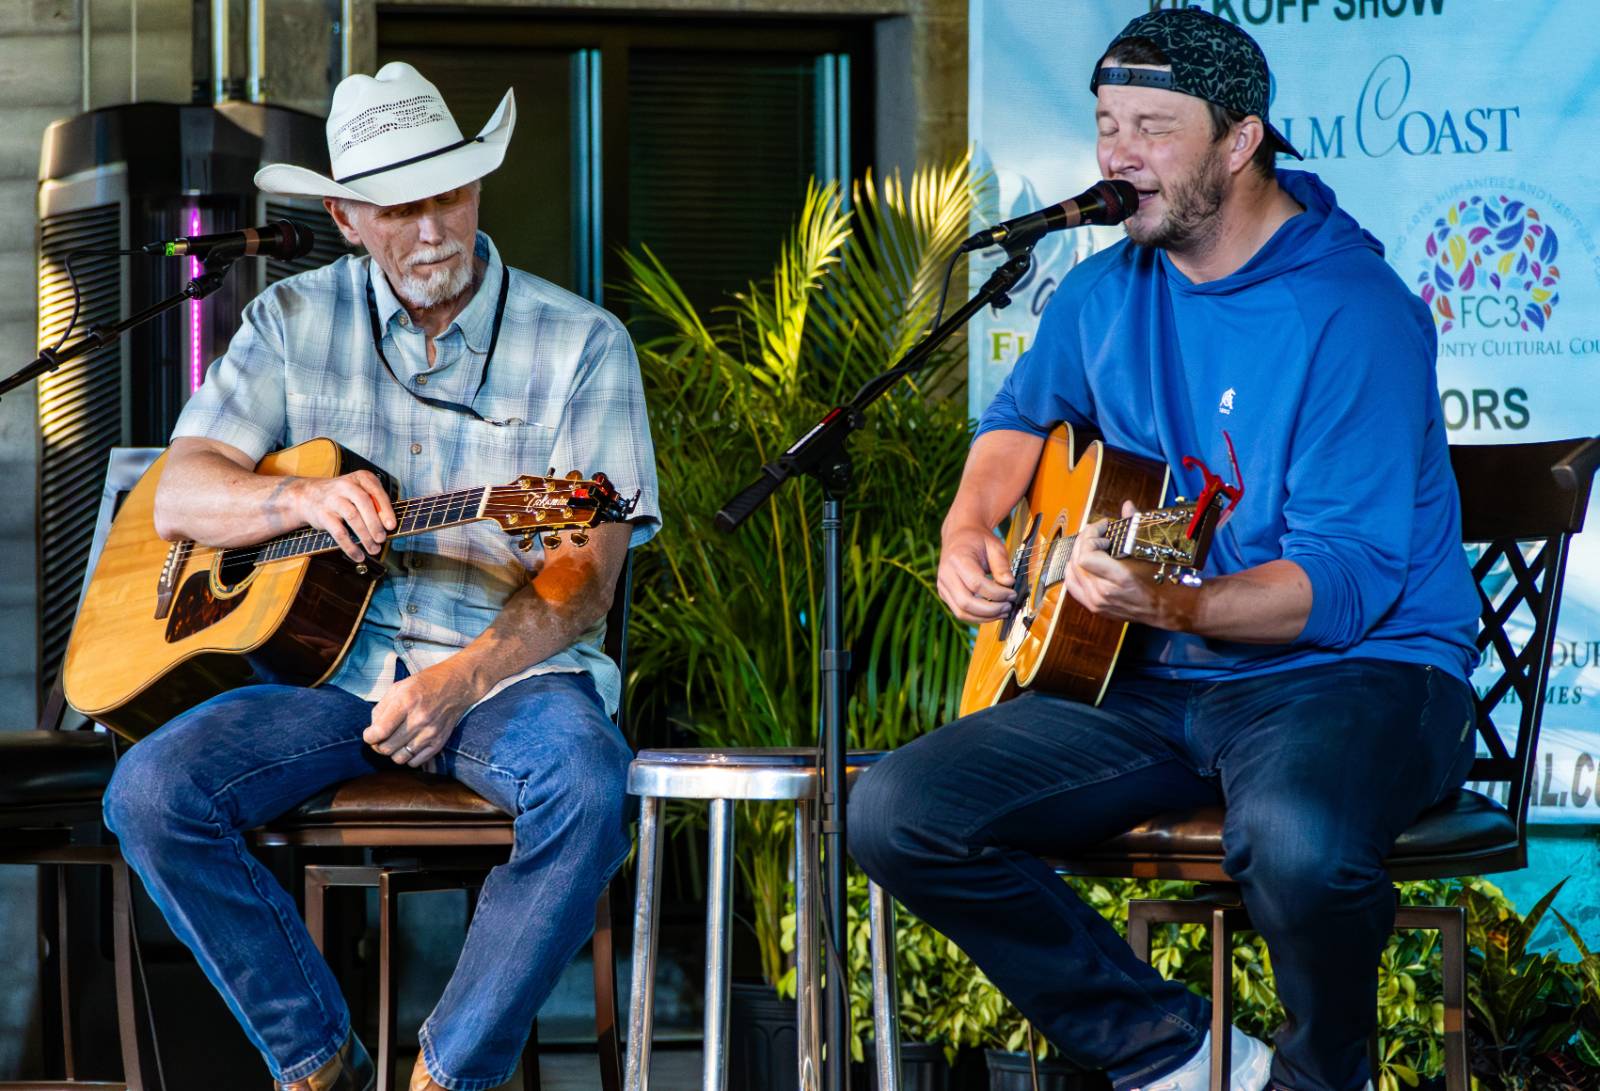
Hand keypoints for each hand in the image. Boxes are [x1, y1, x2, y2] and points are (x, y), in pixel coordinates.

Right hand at [290, 471, 396, 561]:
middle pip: (364, 503)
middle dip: (375, 524)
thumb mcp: (359, 491)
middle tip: (382, 539)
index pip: (375, 492)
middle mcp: (346, 485)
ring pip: (352, 517)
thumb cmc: (342, 496)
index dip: (385, 510)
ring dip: (365, 536)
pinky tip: (358, 555)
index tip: (391, 525)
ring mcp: (333, 499)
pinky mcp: (323, 514)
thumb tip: (389, 525)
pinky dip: (350, 546)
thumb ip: (375, 503)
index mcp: (360, 478)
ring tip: (374, 549)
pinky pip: (339, 532)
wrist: (307, 495)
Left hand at [363, 660, 481, 766]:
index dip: (369, 737)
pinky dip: (408, 757)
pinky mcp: (439, 742)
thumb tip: (373, 730)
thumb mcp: (398, 688)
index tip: (370, 734)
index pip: (380, 731)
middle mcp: (419, 719)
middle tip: (381, 738)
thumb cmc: (425, 684)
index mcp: (406, 702)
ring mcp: (430, 733)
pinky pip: (415, 762)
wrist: (457, 685)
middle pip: (387, 748)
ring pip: (399, 758)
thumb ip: (381, 709)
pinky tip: (409, 745)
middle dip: (378, 745)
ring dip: (393, 752)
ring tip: (395, 742)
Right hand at [937, 522, 1017, 624]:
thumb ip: (1001, 565)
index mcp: (957, 559)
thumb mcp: (994, 545)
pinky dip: (977, 617)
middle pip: (966, 602)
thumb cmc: (978, 540)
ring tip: (1003, 612)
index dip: (997, 593)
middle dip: (991, 609)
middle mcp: (946, 574)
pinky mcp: (944, 594)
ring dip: (985, 617)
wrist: (959, 536)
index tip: (1012, 594)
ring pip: (961, 612)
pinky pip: (960, 612)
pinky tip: (992, 613)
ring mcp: (942, 586)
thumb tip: (1008, 584)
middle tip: (1008, 607)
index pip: (976, 584)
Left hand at [1060, 500, 1162, 624]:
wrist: (1166, 609)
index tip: (1104, 528)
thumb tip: (1127, 506)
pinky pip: (1072, 585)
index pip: (1086, 556)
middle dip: (1085, 539)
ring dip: (1078, 552)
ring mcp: (1095, 602)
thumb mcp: (1149, 553)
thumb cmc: (1162, 582)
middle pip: (1076, 560)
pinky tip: (1084, 561)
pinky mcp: (1093, 607)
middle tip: (1099, 532)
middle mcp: (1102, 593)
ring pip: (1071, 571)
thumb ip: (1134, 526)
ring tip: (1093, 544)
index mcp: (1119, 579)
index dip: (1090, 537)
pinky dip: (1074, 569)